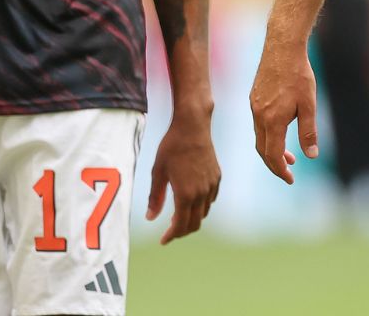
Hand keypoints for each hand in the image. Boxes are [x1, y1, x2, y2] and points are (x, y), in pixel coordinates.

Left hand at [148, 112, 220, 243]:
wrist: (193, 127)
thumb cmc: (171, 148)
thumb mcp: (157, 172)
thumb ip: (155, 197)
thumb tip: (151, 218)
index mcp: (185, 194)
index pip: (180, 225)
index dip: (171, 236)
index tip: (163, 240)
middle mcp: (201, 193)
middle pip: (195, 224)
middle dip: (181, 231)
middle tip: (169, 233)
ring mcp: (211, 185)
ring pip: (204, 213)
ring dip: (191, 219)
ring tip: (178, 217)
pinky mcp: (217, 177)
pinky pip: (210, 200)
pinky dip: (201, 207)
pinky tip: (190, 201)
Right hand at [249, 44, 318, 182]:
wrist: (282, 48)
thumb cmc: (299, 75)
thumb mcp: (309, 105)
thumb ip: (308, 131)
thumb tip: (311, 155)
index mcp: (272, 120)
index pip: (273, 155)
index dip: (281, 170)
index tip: (290, 179)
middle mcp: (259, 116)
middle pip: (263, 150)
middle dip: (275, 165)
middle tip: (289, 173)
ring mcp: (254, 107)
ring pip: (259, 138)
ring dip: (272, 150)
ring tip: (289, 157)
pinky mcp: (254, 99)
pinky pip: (258, 125)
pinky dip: (268, 136)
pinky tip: (280, 132)